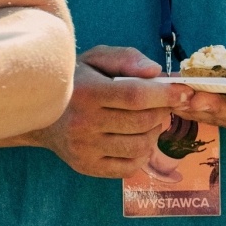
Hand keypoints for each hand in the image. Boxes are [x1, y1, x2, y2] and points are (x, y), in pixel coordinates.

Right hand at [26, 45, 193, 177]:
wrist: (41, 112)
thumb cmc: (76, 80)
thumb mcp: (96, 58)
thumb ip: (126, 59)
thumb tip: (156, 72)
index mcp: (88, 93)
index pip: (135, 96)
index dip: (165, 95)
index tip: (185, 91)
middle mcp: (84, 124)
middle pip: (141, 122)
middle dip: (162, 111)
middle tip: (162, 103)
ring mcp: (85, 150)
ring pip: (139, 146)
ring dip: (153, 132)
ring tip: (148, 120)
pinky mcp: (87, 167)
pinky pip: (128, 167)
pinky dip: (141, 153)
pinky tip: (136, 137)